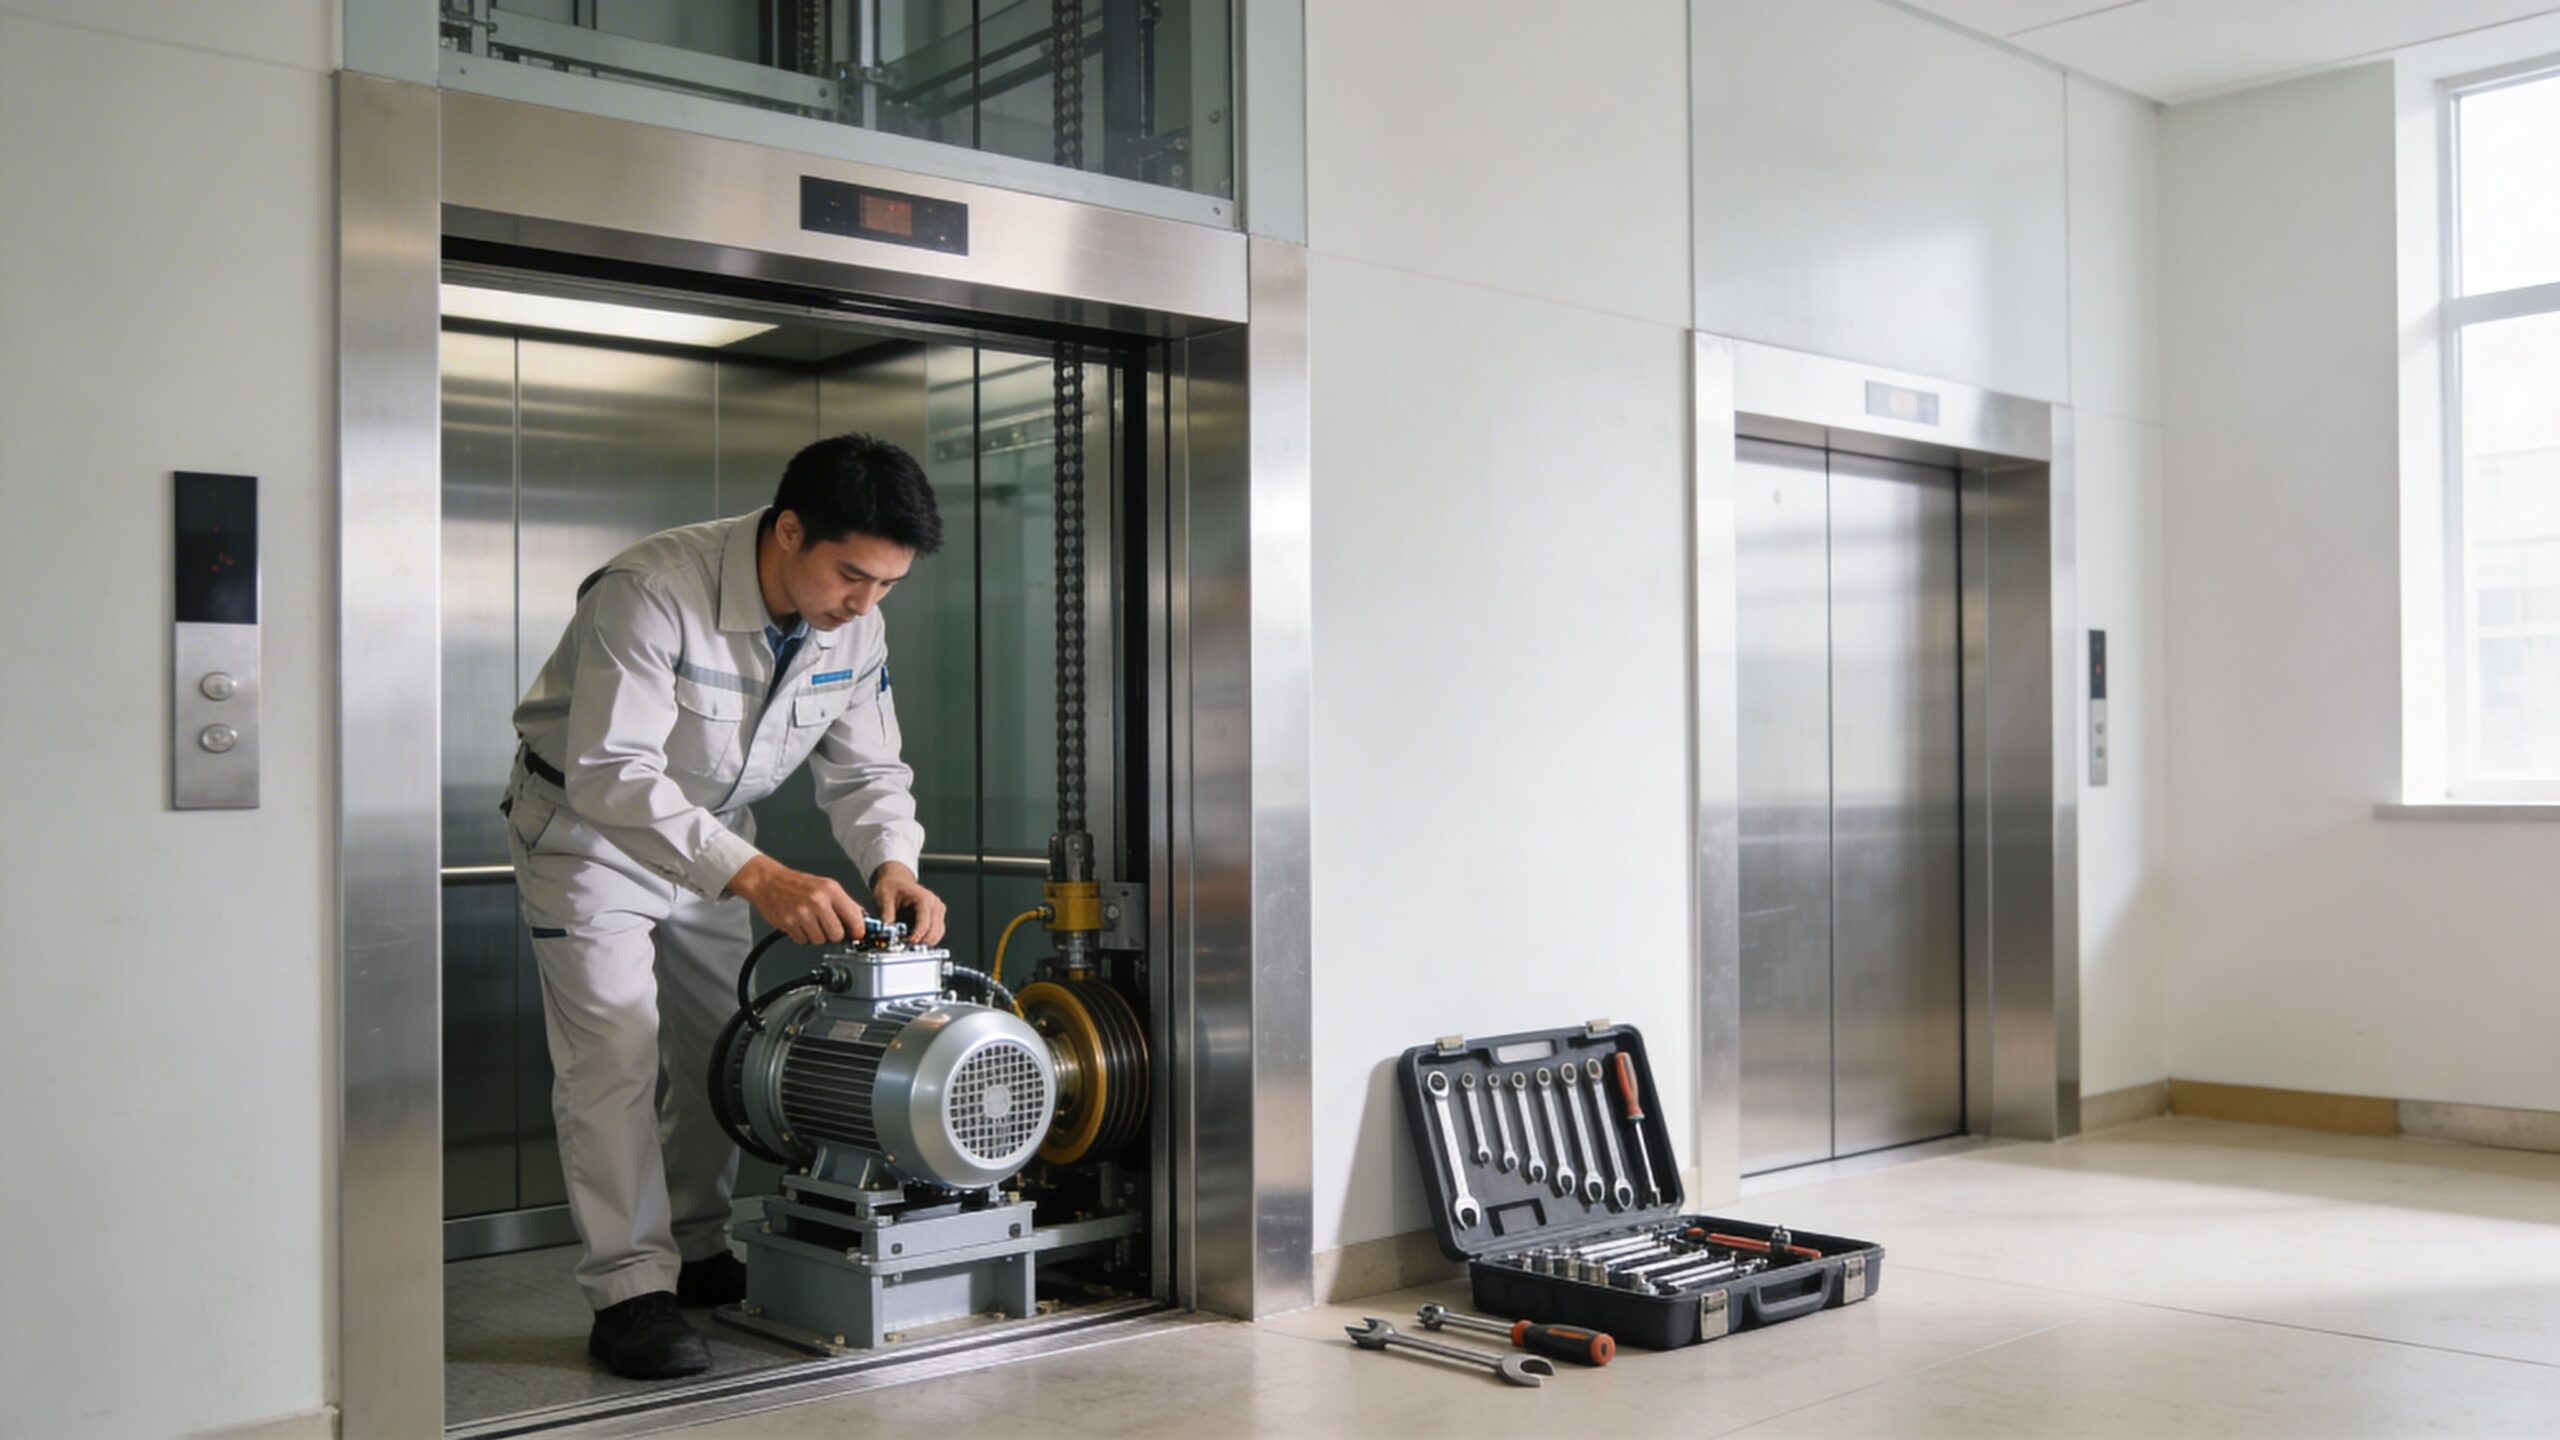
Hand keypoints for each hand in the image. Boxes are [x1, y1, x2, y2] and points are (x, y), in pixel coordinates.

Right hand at [726, 855, 866, 944]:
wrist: (768, 881)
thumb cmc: (797, 883)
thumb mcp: (826, 886)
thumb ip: (845, 903)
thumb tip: (861, 920)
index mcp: (830, 890)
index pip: (854, 917)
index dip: (858, 929)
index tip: (858, 934)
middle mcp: (817, 901)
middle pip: (837, 934)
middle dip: (833, 933)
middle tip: (826, 924)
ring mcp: (802, 913)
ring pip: (820, 940)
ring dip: (816, 935)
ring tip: (809, 921)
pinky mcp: (788, 923)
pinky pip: (803, 940)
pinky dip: (801, 935)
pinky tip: (798, 923)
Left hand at [870, 862, 946, 945]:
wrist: (895, 879)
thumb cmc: (891, 886)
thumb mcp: (884, 899)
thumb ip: (886, 916)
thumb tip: (885, 932)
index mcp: (924, 899)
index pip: (925, 923)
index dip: (916, 937)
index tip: (905, 944)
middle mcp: (934, 905)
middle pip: (935, 932)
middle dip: (920, 942)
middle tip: (903, 946)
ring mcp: (937, 912)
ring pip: (937, 935)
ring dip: (923, 942)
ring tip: (906, 943)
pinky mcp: (935, 918)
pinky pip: (934, 934)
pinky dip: (924, 939)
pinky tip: (910, 939)